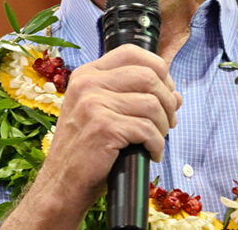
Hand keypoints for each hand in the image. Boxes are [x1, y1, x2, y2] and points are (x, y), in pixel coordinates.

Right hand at [0, 44, 181, 228]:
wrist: (61, 184)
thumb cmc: (85, 151)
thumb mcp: (105, 115)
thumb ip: (135, 98)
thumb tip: (176, 94)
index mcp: (86, 74)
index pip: (132, 53)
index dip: (158, 69)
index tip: (165, 92)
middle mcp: (87, 84)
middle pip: (148, 76)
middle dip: (167, 100)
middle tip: (168, 122)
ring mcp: (93, 104)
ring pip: (152, 104)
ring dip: (163, 126)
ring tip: (156, 141)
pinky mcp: (103, 127)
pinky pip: (147, 129)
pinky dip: (157, 145)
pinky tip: (151, 154)